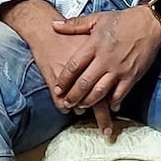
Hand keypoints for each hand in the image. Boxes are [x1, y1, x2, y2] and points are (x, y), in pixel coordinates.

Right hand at [0, 0, 115, 130]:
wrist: (45, 29)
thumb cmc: (70, 33)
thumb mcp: (91, 34)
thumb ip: (103, 52)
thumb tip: (116, 64)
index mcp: (98, 61)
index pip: (110, 87)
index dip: (114, 101)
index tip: (116, 111)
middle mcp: (85, 73)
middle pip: (96, 101)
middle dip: (102, 118)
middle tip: (107, 132)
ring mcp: (68, 80)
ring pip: (78, 104)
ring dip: (81, 111)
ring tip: (83, 115)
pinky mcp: (53, 82)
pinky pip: (60, 102)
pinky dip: (64, 107)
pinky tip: (67, 109)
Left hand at [50, 7, 160, 120]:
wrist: (149, 22)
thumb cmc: (122, 20)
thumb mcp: (97, 19)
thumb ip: (74, 25)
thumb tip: (54, 26)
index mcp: (94, 45)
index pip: (74, 66)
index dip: (63, 80)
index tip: (57, 88)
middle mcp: (105, 59)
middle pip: (84, 83)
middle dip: (73, 96)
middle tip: (66, 103)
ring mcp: (119, 69)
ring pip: (99, 92)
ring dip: (88, 102)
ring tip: (81, 107)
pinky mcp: (132, 76)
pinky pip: (120, 94)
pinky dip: (113, 103)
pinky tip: (108, 107)